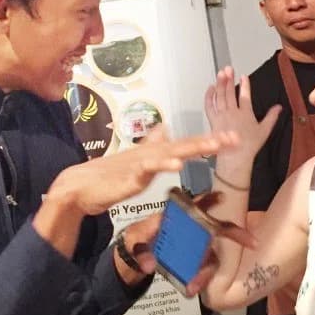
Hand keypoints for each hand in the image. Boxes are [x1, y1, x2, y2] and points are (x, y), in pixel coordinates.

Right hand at [44, 126, 237, 218]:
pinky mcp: (130, 174)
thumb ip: (151, 144)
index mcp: (155, 152)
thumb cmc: (108, 175)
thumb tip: (163, 128)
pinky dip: (164, 165)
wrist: (81, 186)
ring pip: (172, 153)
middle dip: (211, 141)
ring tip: (214, 145)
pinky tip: (178, 164)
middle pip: (186, 145)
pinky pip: (150, 169)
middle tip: (234, 137)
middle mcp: (151, 153)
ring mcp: (141, 162)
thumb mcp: (136, 160)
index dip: (209, 141)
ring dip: (194, 148)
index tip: (231, 138)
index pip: (186, 144)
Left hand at [117, 191, 255, 291]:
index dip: (212, 200)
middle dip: (234, 235)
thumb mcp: (132, 242)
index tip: (224, 198)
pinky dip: (199, 279)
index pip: (197, 204)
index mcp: (176, 218)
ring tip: (195, 285)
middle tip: (250, 240)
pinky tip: (191, 288)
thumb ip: (140, 250)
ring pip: (210, 255)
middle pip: (216, 229)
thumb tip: (149, 263)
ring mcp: (192, 247)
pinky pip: (202, 269)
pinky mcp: (192, 263)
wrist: (130, 263)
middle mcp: (189, 230)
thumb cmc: (135, 243)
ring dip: (207, 269)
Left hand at [204, 67, 279, 162]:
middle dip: (229, 79)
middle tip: (228, 69)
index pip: (245, 96)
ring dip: (220, 84)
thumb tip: (278, 107)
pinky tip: (210, 88)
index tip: (244, 75)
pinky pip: (209, 106)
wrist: (235, 158)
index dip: (245, 84)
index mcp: (245, 114)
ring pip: (220, 96)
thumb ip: (271, 117)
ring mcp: (222, 116)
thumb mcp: (264, 130)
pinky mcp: (213, 120)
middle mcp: (232, 113)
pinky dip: (209, 96)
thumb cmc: (250, 146)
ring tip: (221, 73)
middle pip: (230, 92)